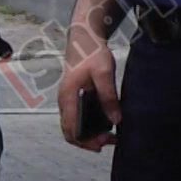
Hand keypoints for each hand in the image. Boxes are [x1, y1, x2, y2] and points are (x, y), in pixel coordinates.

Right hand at [57, 25, 120, 151]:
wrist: (84, 38)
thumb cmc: (91, 52)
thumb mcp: (104, 73)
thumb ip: (108, 96)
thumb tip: (116, 120)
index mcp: (68, 97)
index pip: (71, 130)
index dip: (86, 141)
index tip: (104, 143)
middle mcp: (64, 102)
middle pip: (70, 132)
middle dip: (88, 142)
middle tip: (110, 141)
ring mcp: (67, 100)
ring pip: (73, 127)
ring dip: (89, 135)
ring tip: (109, 136)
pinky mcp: (73, 98)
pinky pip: (77, 119)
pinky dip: (89, 126)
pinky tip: (104, 124)